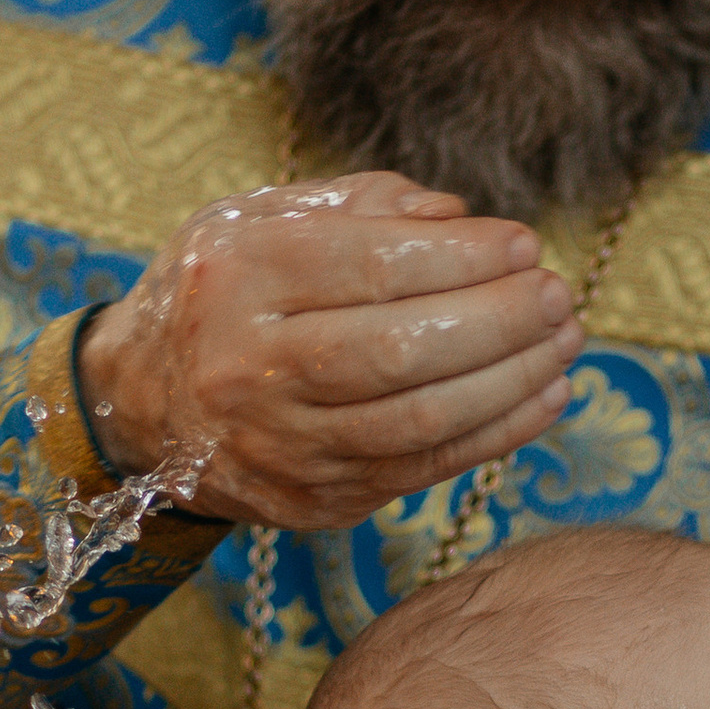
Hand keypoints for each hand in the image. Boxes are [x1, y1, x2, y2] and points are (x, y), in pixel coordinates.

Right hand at [77, 173, 584, 528]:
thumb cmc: (224, 295)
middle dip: (500, 322)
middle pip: (401, 351)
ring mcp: (282, 446)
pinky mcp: (314, 502)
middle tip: (558, 297)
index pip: (372, 267)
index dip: (464, 259)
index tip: (525, 247)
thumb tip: (463, 219)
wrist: (145, 407)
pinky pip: (424, 469)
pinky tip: (544, 395)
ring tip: (564, 342)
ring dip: (513, 381)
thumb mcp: (262, 221)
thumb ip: (361, 206)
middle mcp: (249, 368)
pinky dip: (498, 434)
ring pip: (421, 420)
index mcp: (236, 278)